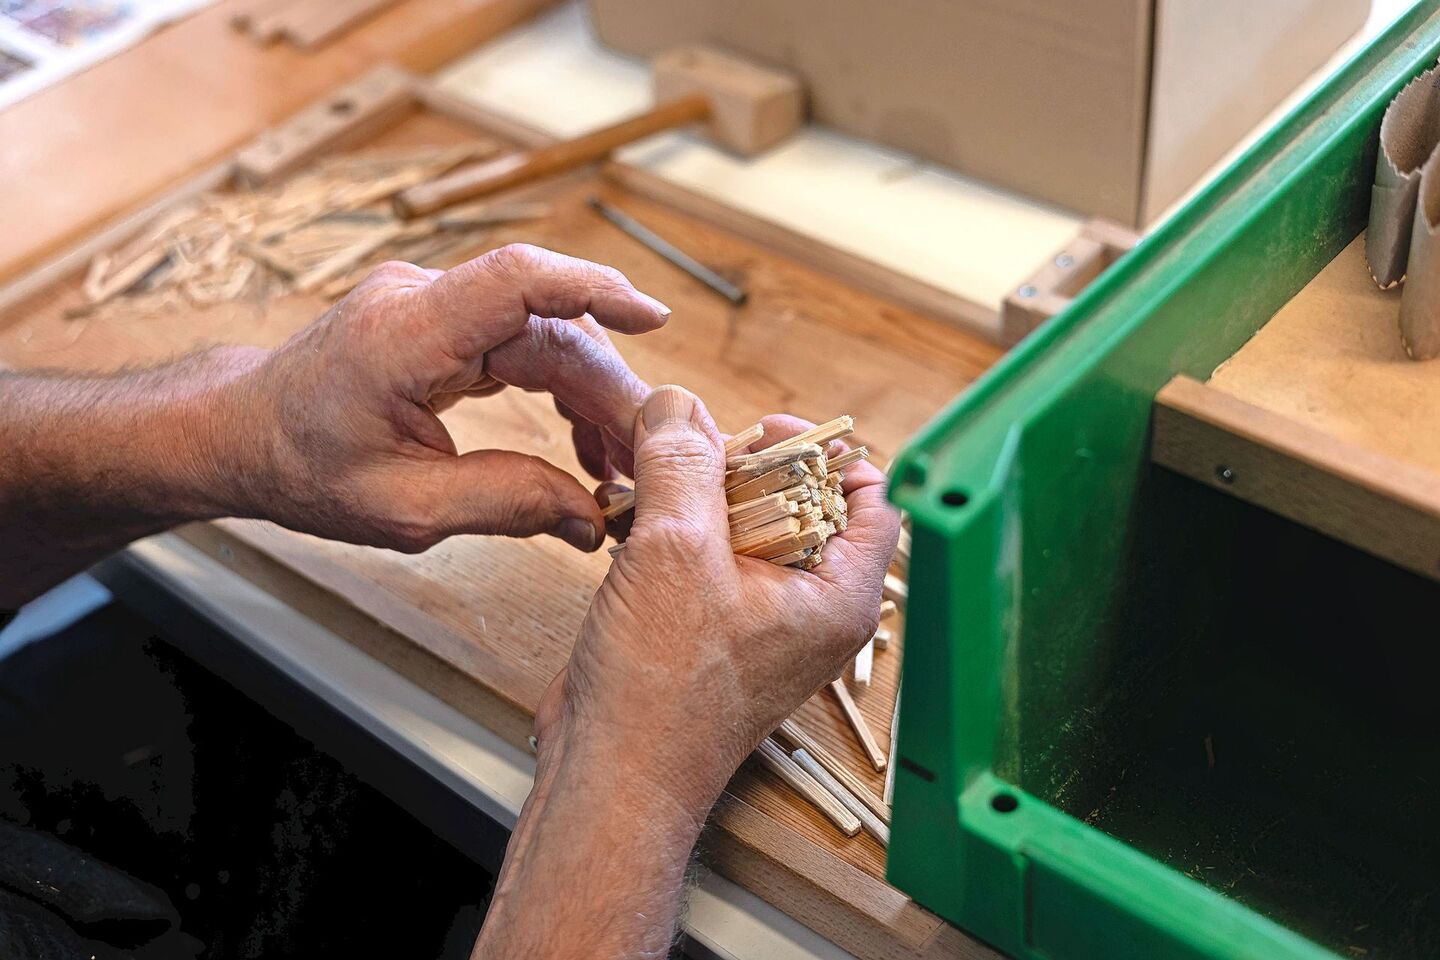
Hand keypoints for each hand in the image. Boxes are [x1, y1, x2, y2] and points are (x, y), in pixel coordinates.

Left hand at [217, 244, 665, 553]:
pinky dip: (561, 389)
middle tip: (646, 460)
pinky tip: (581, 443)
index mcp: (403, 335)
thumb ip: (503, 504)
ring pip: (545, 334)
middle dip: (608, 390)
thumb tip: (591, 518)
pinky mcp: (445, 321)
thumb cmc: (303, 468)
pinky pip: (523, 343)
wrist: (242, 433)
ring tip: (617, 464)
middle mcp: (422, 300)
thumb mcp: (403, 509)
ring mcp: (434, 304)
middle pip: (548, 325)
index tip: (653, 317)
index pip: (515, 280)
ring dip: (591, 394)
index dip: (591, 287)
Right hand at [538, 385, 900, 815]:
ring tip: (652, 482)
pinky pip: (708, 558)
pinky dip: (674, 531)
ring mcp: (761, 620)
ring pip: (745, 527)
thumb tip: (678, 404)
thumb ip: (684, 465)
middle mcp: (810, 609)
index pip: (869, 497)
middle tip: (694, 452)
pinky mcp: (714, 627)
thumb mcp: (676, 552)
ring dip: (698, 496)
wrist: (612, 773)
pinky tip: (631, 522)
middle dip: (744, 467)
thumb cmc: (662, 691)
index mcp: (838, 597)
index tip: (766, 430)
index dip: (823, 451)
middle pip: (801, 502)